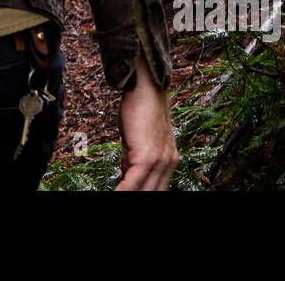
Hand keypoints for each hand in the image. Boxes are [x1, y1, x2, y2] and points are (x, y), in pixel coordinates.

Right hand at [115, 54, 177, 190]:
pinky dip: (123, 190)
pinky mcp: (147, 157)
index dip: (143, 192)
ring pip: (144, 190)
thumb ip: (134, 159)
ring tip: (116, 195)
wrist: (146, 87)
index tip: (127, 193)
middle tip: (120, 195)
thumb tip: (126, 174)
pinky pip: (133, 183)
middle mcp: (168, 162)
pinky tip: (116, 193)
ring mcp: (160, 161)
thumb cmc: (141, 107)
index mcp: (168, 159)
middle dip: (137, 196)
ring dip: (127, 194)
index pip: (156, 187)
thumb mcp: (138, 139)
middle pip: (153, 192)